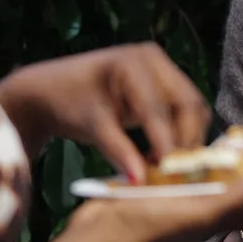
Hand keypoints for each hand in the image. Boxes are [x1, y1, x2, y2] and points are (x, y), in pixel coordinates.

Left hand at [0, 42, 209, 182]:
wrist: (50, 91)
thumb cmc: (66, 103)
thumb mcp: (92, 126)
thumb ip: (119, 151)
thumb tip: (141, 182)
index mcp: (134, 63)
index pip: (159, 108)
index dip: (168, 142)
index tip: (171, 174)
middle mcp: (155, 59)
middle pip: (188, 103)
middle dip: (185, 140)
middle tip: (178, 173)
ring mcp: (162, 68)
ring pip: (191, 107)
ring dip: (186, 137)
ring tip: (169, 166)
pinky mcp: (164, 82)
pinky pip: (184, 108)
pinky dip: (180, 132)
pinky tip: (165, 154)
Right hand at [74, 165, 242, 241]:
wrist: (103, 233)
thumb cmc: (153, 226)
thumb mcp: (204, 212)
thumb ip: (241, 195)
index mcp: (227, 217)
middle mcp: (215, 208)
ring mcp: (195, 198)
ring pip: (230, 178)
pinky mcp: (174, 188)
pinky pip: (202, 171)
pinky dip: (212, 157)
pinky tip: (213, 142)